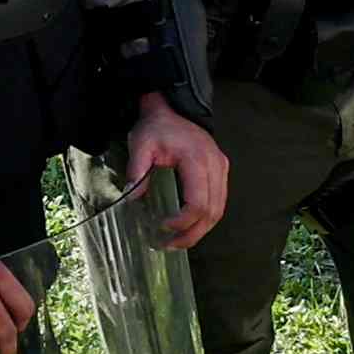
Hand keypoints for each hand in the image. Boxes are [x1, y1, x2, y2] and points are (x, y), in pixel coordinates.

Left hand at [122, 98, 228, 248]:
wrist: (172, 108)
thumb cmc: (157, 126)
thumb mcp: (140, 145)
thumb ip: (137, 172)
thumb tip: (132, 199)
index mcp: (197, 159)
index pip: (198, 203)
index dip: (182, 222)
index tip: (162, 227)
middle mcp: (215, 165)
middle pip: (212, 212)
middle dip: (192, 234)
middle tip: (170, 245)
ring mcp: (221, 168)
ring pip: (219, 210)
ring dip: (200, 230)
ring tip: (178, 242)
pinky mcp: (220, 170)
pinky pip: (219, 202)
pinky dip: (206, 218)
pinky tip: (189, 227)